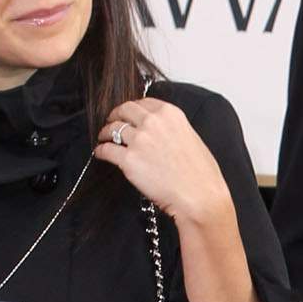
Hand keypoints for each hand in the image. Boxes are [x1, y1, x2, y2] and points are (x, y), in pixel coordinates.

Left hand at [95, 96, 231, 232]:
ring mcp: (139, 140)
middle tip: (111, 121)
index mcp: (171, 114)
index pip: (143, 103)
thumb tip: (161, 134)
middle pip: (124, 110)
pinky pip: (107, 150)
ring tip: (104, 138)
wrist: (200, 198)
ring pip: (112, 128)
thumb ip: (174, 130)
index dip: (132, 108)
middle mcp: (153, 122)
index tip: (129, 113)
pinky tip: (100, 153)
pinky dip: (101, 151)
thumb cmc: (202, 177)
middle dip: (115, 115)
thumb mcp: (192, 140)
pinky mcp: (129, 160)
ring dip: (105, 133)